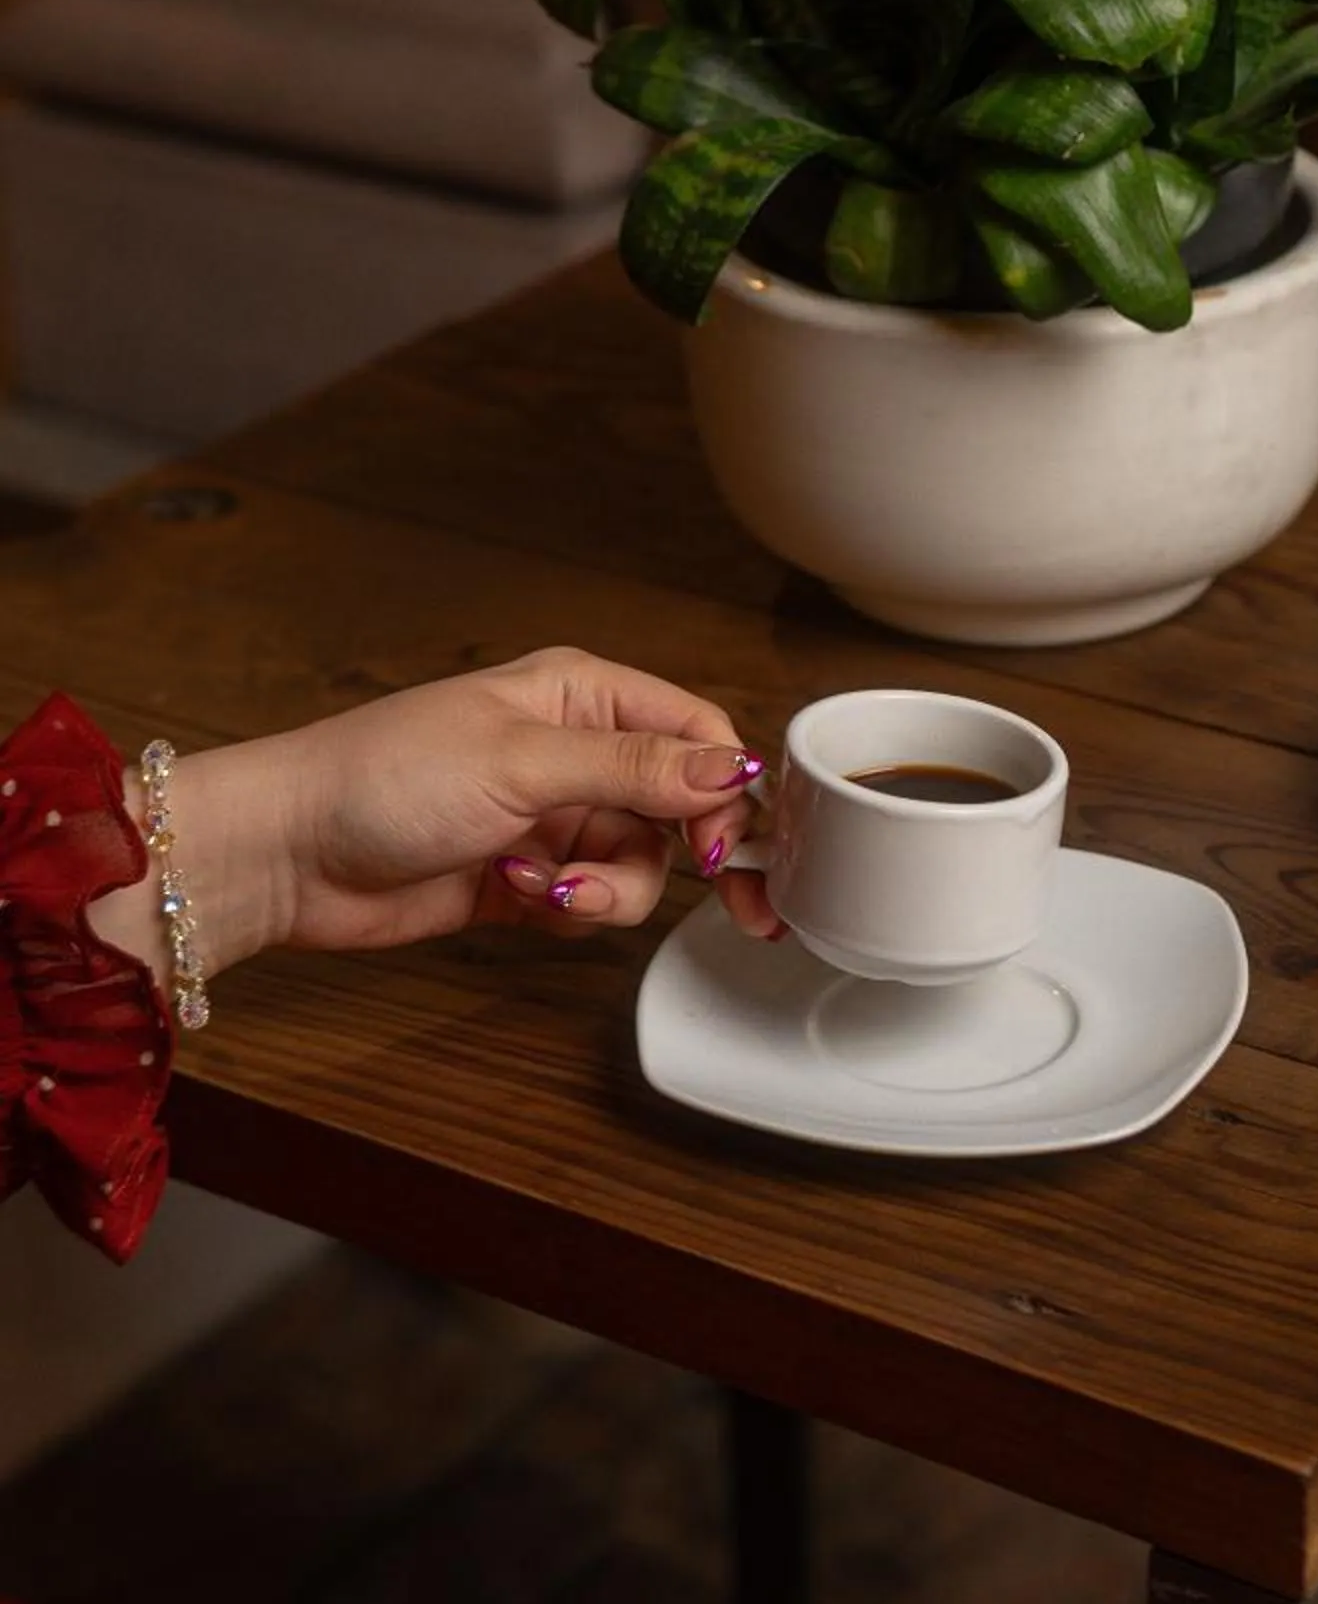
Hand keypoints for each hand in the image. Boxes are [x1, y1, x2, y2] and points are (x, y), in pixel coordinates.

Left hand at [90, 647, 785, 981]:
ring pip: (640, 862)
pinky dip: (571, 906)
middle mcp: (575, 750)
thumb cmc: (382, 776)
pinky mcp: (527, 874)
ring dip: (612, 887)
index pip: (693, 732)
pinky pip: (592, 898)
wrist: (289, 853)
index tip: (730, 845)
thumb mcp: (522, 763)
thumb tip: (729, 768)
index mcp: (580, 694)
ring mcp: (550, 814)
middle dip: (701, 855)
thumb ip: (633, 770)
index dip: (724, 789)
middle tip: (741, 909)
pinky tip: (519, 891)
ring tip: (554, 888)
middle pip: (681, 804)